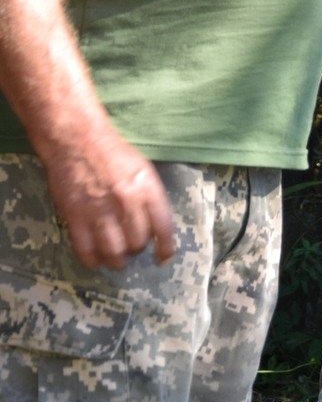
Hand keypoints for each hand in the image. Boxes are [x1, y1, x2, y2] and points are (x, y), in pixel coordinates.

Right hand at [43, 125, 175, 268]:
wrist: (78, 141)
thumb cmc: (113, 153)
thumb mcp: (143, 171)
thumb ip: (150, 197)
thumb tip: (157, 226)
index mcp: (148, 189)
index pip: (163, 227)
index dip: (166, 247)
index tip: (163, 257)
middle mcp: (126, 203)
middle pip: (137, 242)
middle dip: (137, 249)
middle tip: (132, 247)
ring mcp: (99, 211)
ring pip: (113, 251)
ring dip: (117, 260)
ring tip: (117, 259)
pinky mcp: (75, 217)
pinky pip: (86, 250)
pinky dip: (92, 260)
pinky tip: (96, 259)